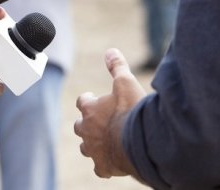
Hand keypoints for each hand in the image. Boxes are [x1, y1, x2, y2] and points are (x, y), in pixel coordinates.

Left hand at [74, 48, 146, 178]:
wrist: (140, 141)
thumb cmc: (132, 111)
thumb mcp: (126, 82)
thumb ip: (117, 67)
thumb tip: (110, 51)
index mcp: (89, 109)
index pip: (82, 102)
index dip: (89, 100)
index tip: (95, 99)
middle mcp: (86, 130)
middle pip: (79, 126)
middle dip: (87, 123)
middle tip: (99, 121)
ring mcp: (93, 149)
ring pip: (86, 147)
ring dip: (92, 143)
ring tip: (105, 141)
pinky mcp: (103, 166)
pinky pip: (99, 168)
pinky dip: (104, 165)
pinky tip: (112, 164)